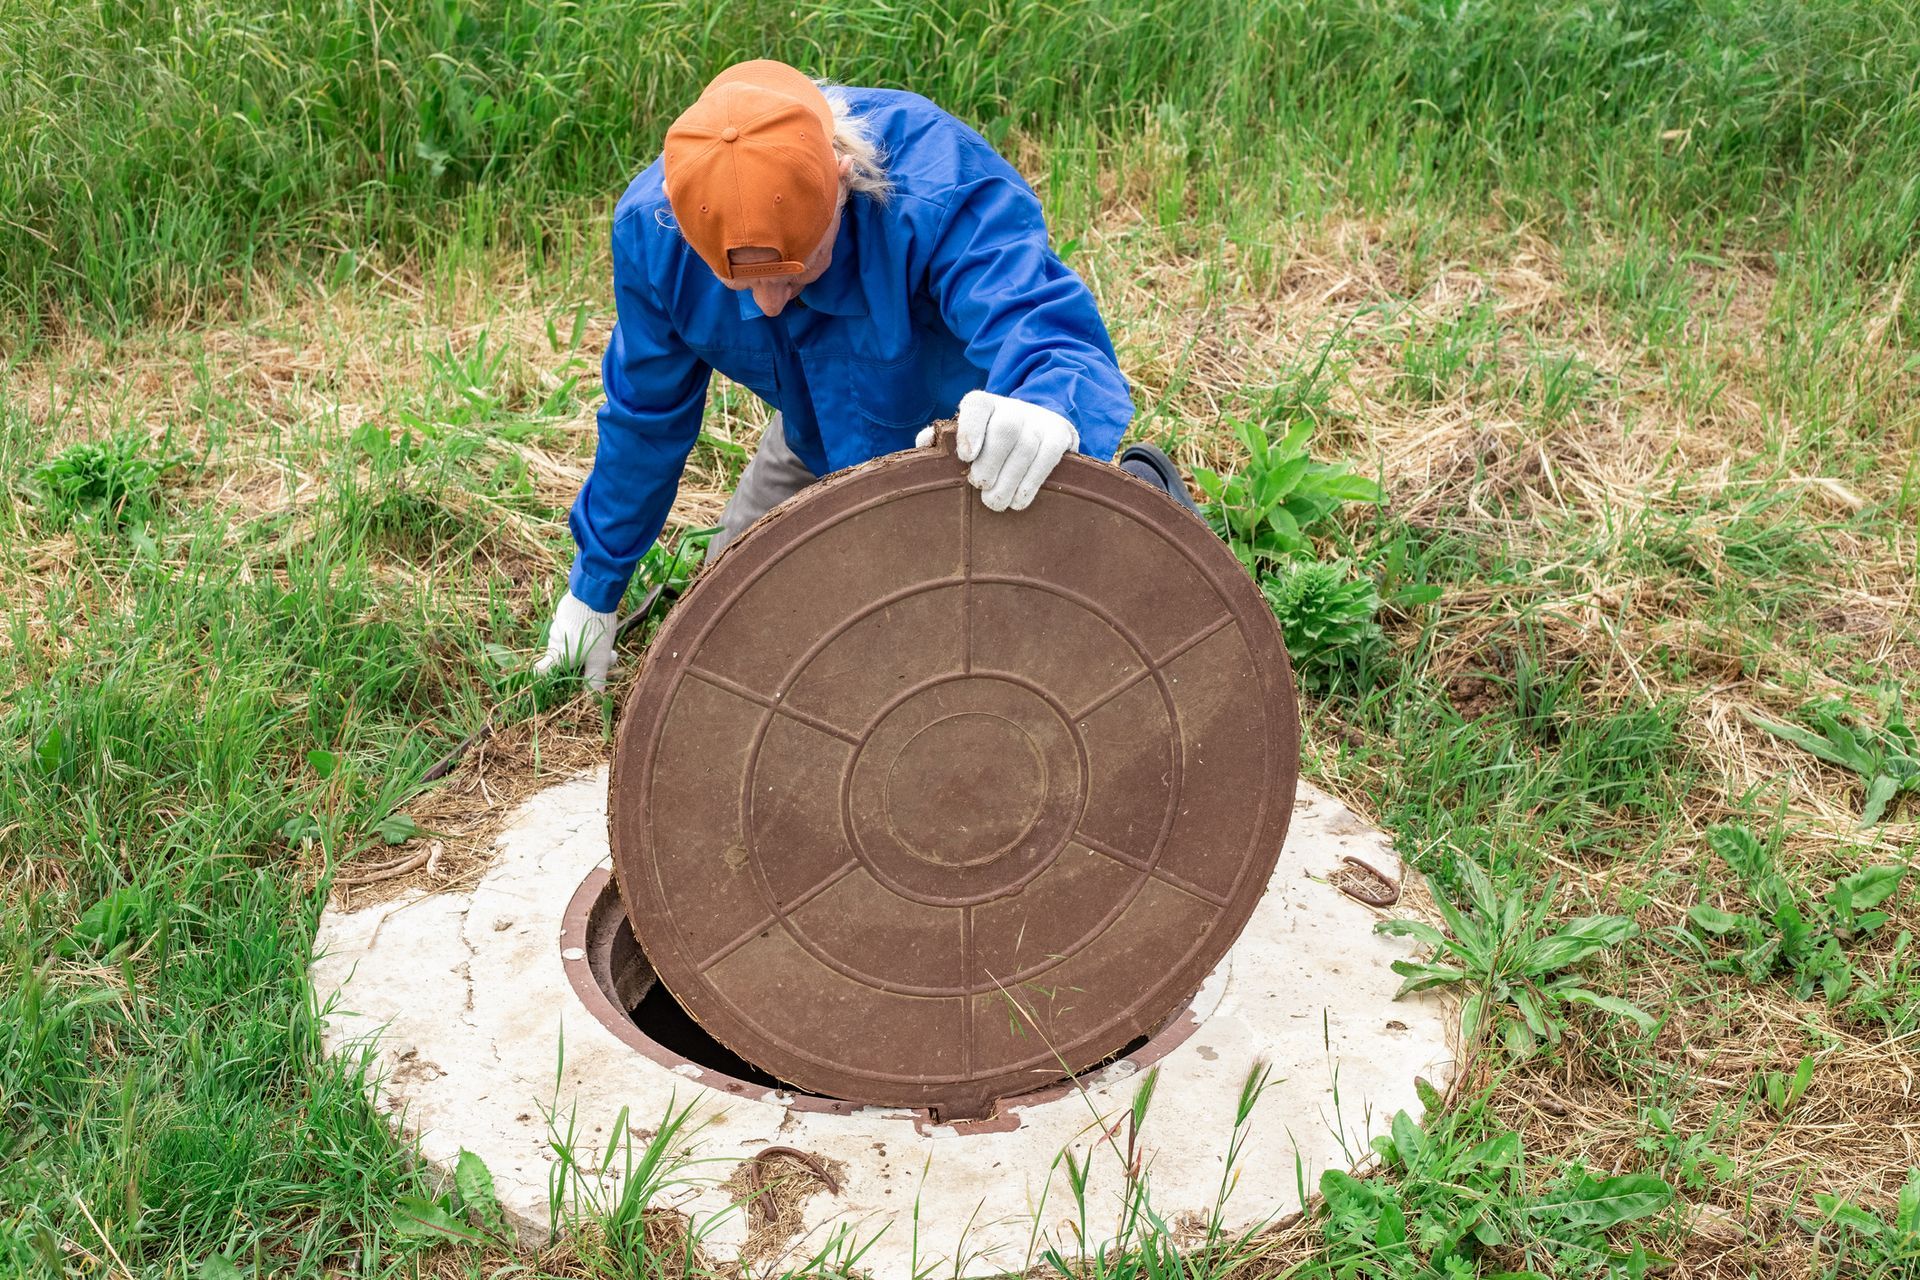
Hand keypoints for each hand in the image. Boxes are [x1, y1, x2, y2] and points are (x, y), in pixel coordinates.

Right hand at [535, 591, 617, 689]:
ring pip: (569, 643)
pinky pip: (571, 630)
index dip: (539, 678)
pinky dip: (582, 633)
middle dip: (581, 661)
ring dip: (584, 646)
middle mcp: (553, 643)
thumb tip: (594, 702)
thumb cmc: (594, 630)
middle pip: (562, 658)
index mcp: (557, 657)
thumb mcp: (599, 658)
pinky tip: (597, 628)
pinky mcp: (564, 616)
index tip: (545, 682)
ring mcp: (557, 627)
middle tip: (602, 658)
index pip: (540, 672)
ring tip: (604, 641)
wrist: (592, 594)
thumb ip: (595, 679)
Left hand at [936, 391, 1076, 511]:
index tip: (966, 456)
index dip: (970, 429)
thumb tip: (926, 442)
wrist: (1035, 429)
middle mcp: (1013, 407)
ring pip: (1027, 446)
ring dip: (1010, 480)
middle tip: (980, 486)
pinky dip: (1032, 482)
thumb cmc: (987, 443)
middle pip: (1006, 428)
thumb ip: (942, 441)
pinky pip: (1049, 457)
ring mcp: (1039, 420)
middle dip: (991, 463)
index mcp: (984, 404)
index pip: (977, 405)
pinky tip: (1019, 500)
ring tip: (995, 502)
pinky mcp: (1060, 434)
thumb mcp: (964, 438)